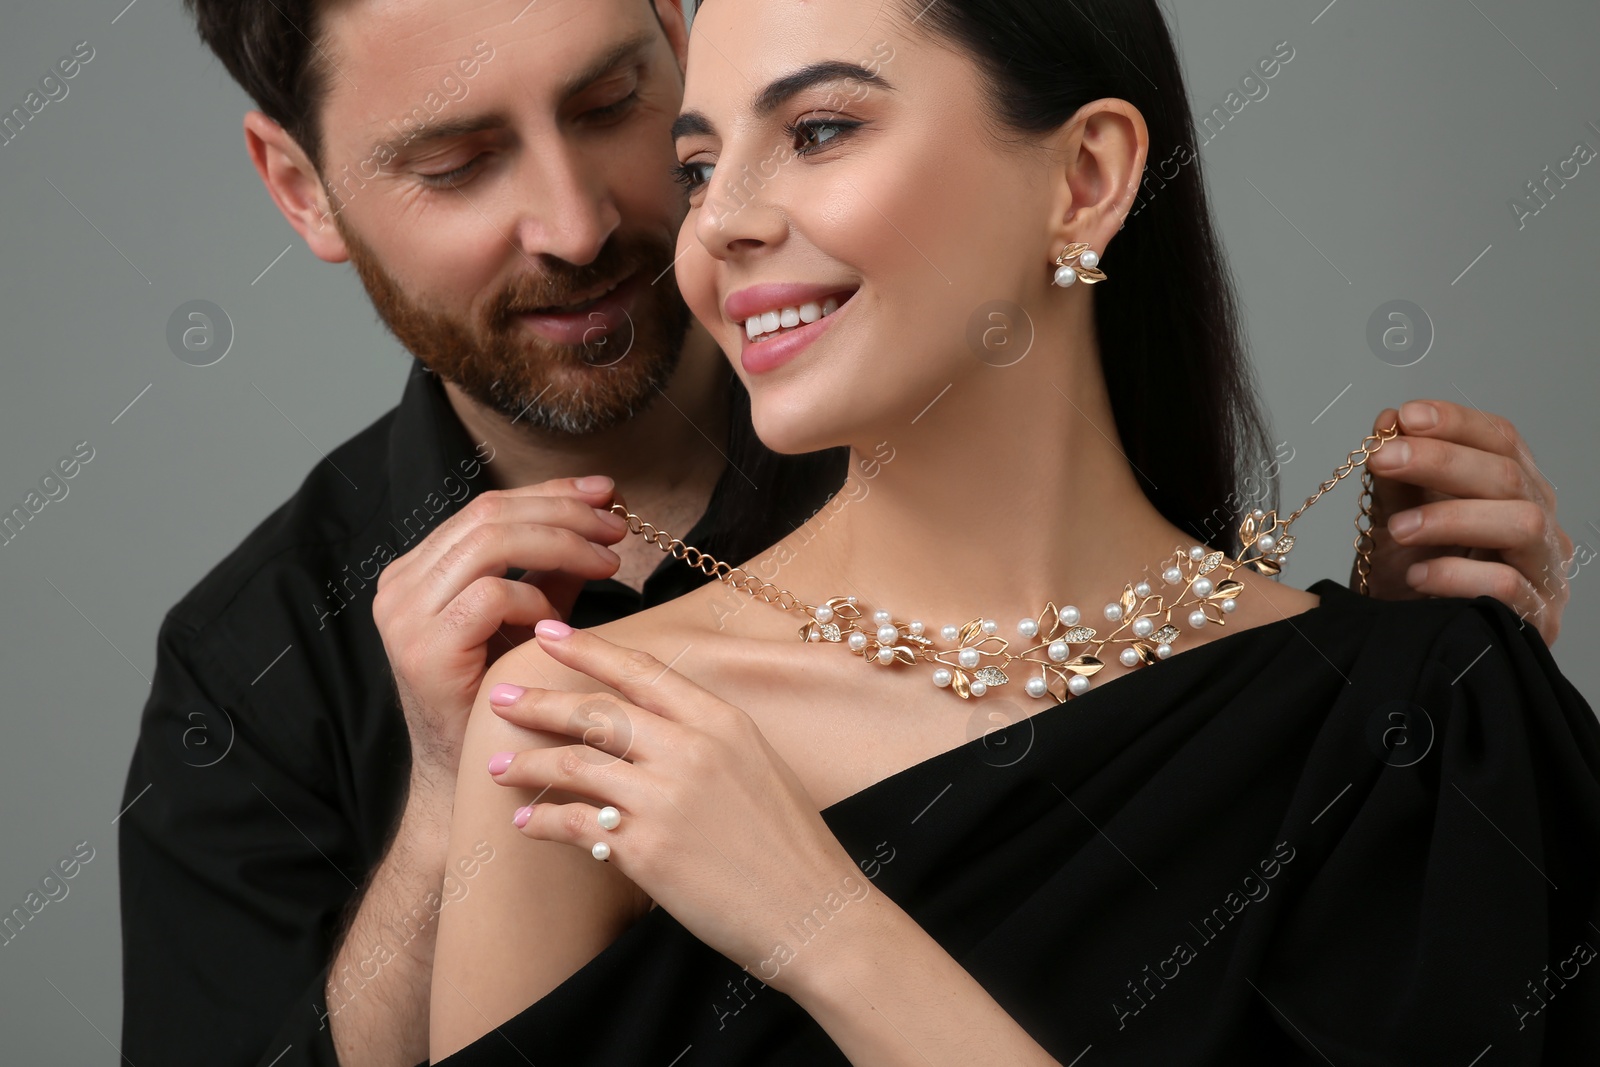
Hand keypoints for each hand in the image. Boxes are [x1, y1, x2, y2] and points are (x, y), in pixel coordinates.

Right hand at [373, 478, 627, 793]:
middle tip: (617, 525)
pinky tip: (563, 619)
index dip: (551, 493)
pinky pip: (491, 597)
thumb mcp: (527, 619)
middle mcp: (402, 585)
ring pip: (491, 543)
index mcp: (419, 570)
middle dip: (563, 512)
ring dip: (562, 544)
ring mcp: (406, 616)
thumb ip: (552, 571)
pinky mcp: (426, 649)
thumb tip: (601, 518)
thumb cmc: (498, 697)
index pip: (487, 507)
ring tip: (609, 559)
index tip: (605, 492)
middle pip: (489, 514)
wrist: (465, 775)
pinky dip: (536, 599)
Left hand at [484, 619, 862, 990]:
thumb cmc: (790, 844)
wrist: (814, 913)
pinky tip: (526, 823)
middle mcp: (692, 750)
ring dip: (528, 764)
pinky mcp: (648, 850)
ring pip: (577, 764)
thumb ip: (707, 737)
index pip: (642, 672)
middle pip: (598, 712)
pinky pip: (578, 824)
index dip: (589, 650)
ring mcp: (668, 798)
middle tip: (500, 698)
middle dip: (540, 703)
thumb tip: (654, 725)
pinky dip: (544, 822)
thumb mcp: (759, 765)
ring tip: (497, 768)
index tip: (549, 635)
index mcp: (722, 722)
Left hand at [1357, 400, 1573, 642]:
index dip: (1457, 422)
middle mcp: (1540, 526)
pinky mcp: (1537, 620)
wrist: (1413, 644)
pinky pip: (1509, 587)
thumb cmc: (1414, 580)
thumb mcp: (1398, 521)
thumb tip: (1389, 419)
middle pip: (1509, 476)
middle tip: (1385, 458)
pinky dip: (1458, 575)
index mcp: (1514, 493)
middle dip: (1442, 461)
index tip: (1406, 416)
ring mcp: (1545, 573)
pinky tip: (1418, 576)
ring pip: (1522, 523)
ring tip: (1398, 529)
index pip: (1503, 441)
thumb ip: (1397, 477)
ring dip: (1452, 517)